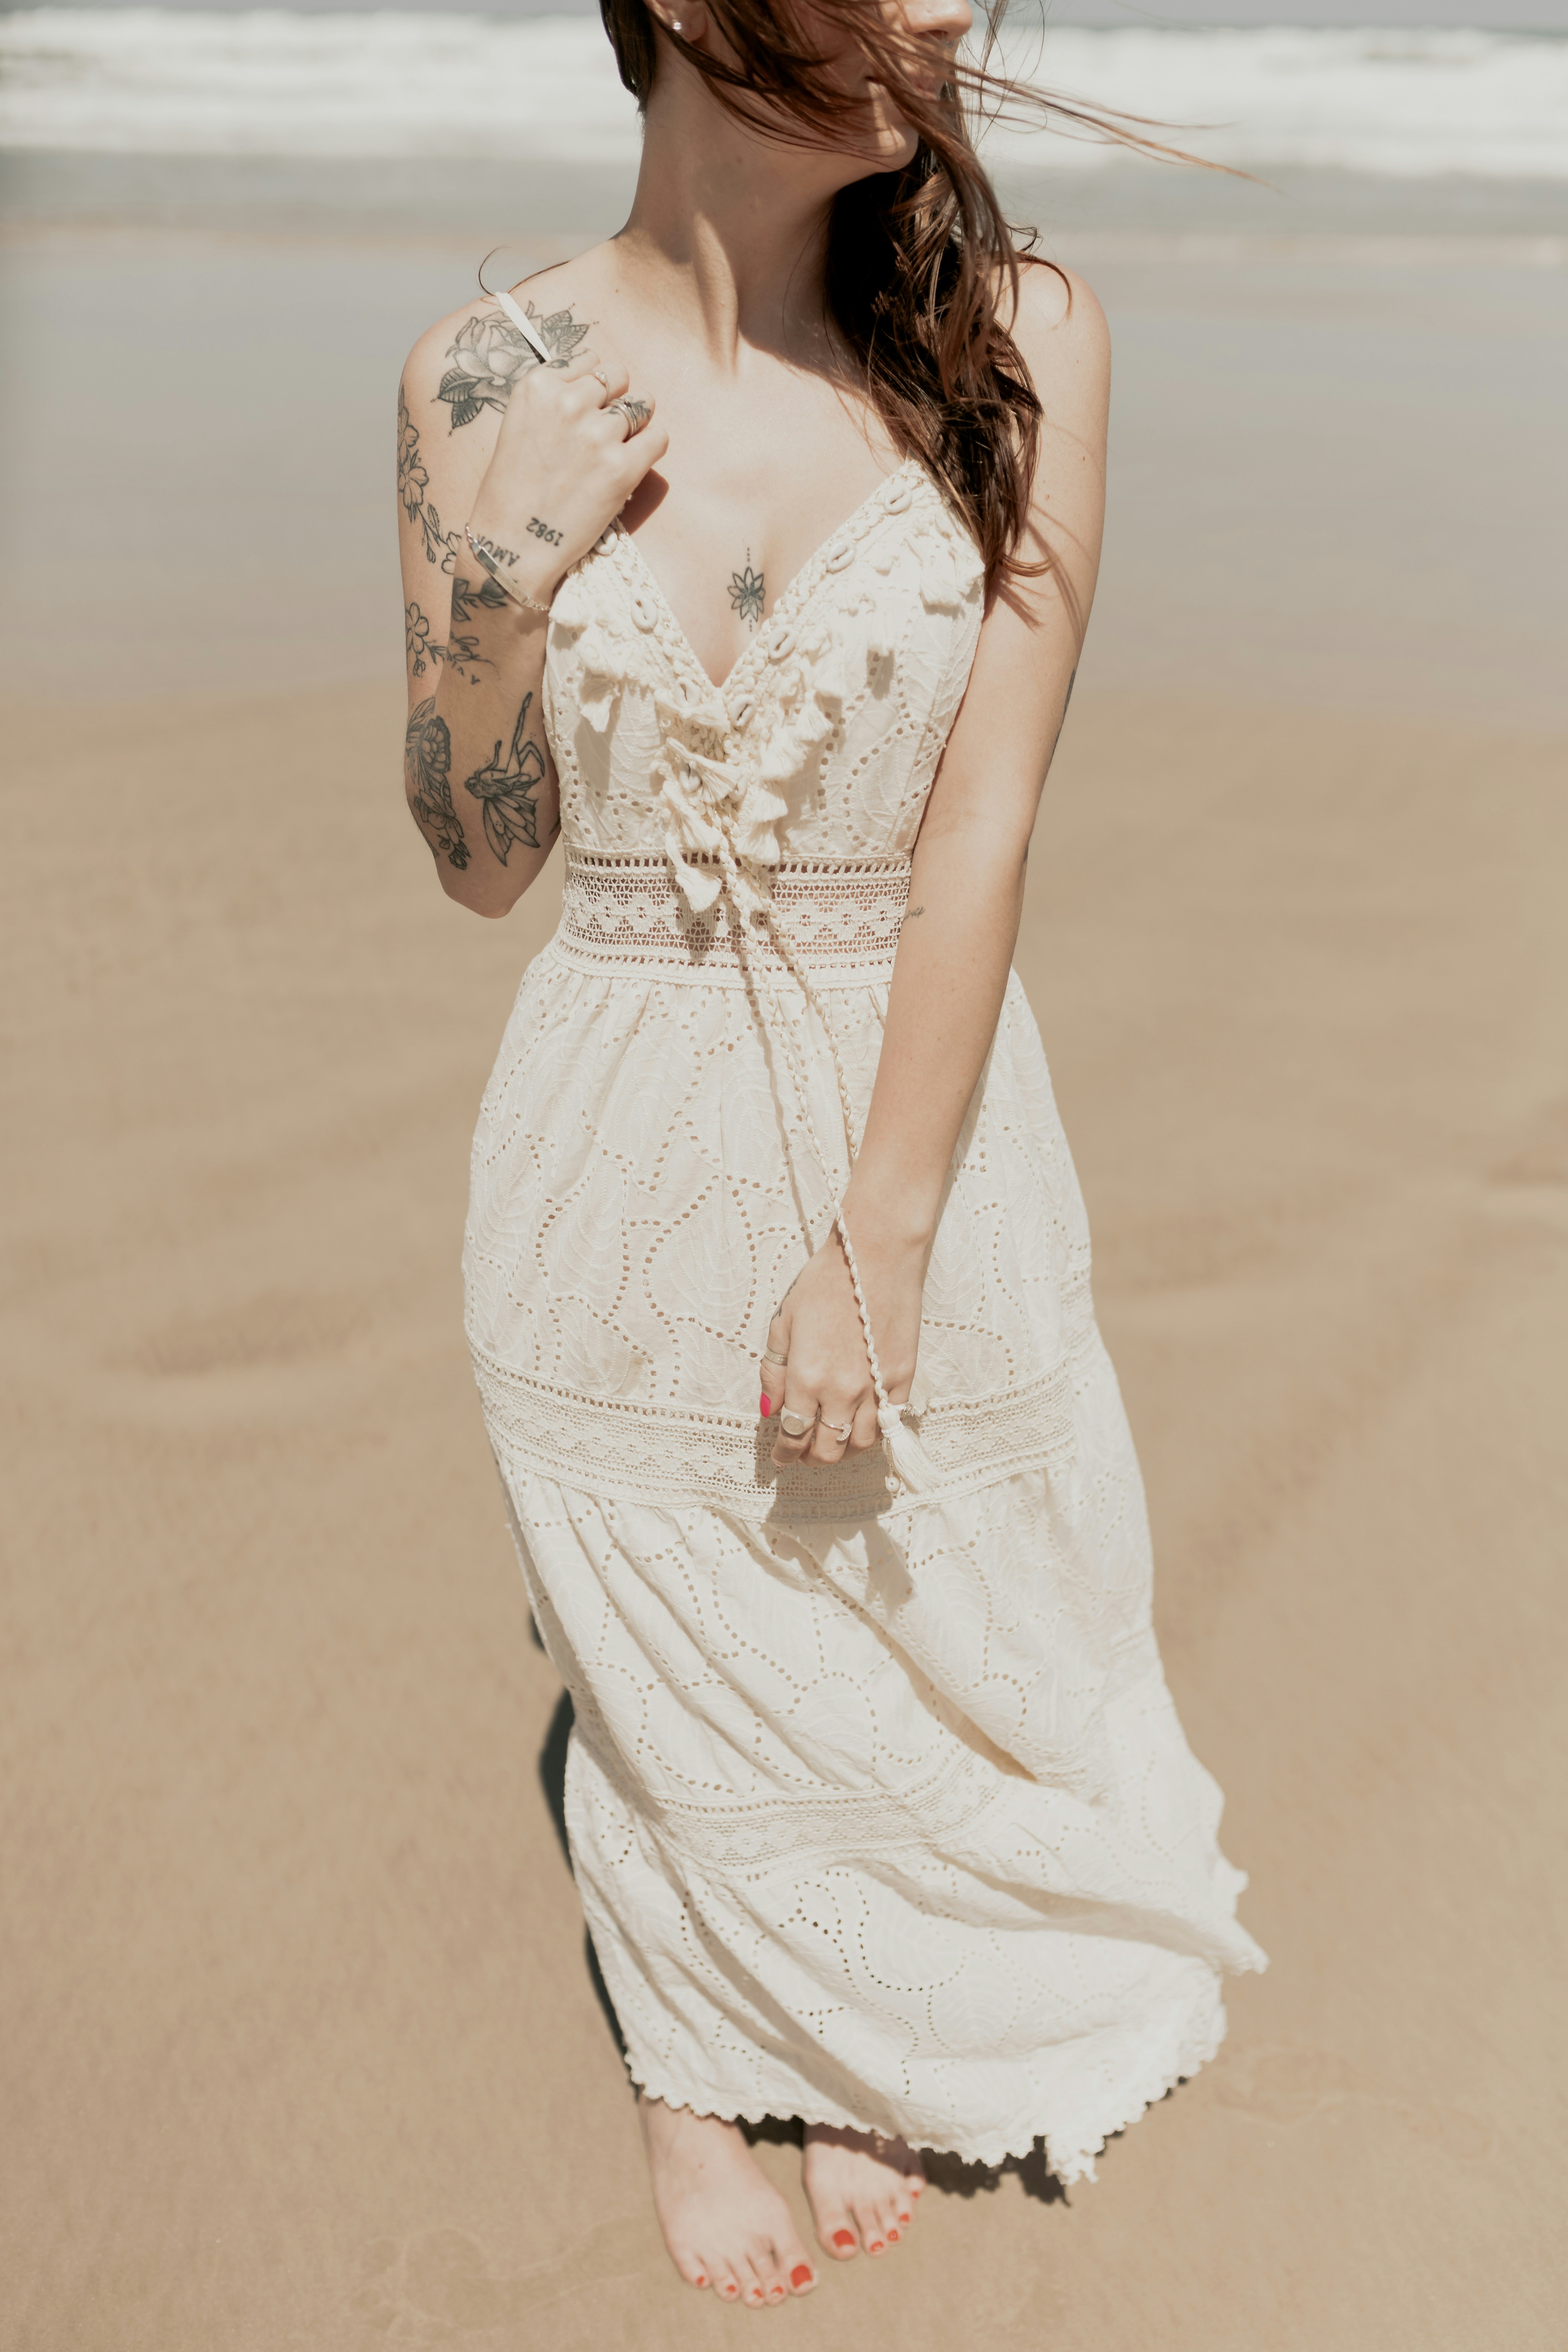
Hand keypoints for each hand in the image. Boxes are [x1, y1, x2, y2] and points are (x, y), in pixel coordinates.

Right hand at [465, 345, 667, 605]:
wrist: (511, 546)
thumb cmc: (513, 491)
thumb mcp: (520, 424)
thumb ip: (555, 397)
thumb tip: (598, 381)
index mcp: (538, 386)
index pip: (590, 360)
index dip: (594, 386)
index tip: (587, 409)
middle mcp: (568, 402)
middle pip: (619, 376)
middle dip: (617, 399)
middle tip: (604, 433)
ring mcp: (597, 434)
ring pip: (643, 405)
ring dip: (636, 425)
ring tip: (615, 452)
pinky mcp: (622, 468)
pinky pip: (659, 437)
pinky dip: (651, 448)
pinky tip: (632, 466)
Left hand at [761, 1225, 923, 1469]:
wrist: (875, 1256)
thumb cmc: (825, 1283)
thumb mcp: (784, 1323)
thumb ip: (774, 1372)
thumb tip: (769, 1411)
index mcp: (808, 1378)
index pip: (794, 1435)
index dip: (785, 1455)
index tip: (780, 1459)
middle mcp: (843, 1391)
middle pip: (828, 1450)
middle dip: (811, 1458)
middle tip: (803, 1454)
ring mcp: (877, 1386)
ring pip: (861, 1444)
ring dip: (843, 1452)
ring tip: (832, 1443)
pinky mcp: (902, 1377)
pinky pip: (889, 1422)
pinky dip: (874, 1432)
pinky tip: (862, 1424)